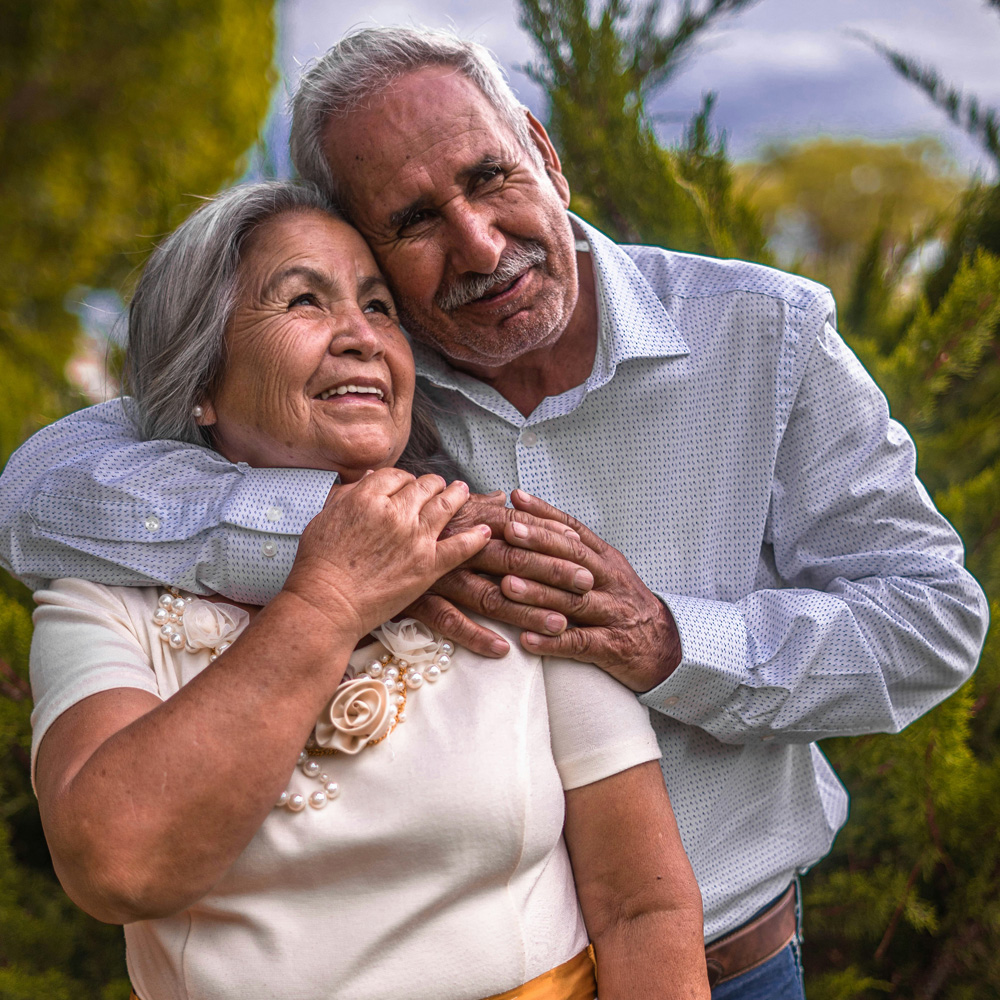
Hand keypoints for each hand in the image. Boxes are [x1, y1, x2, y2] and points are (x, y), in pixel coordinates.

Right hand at [283, 470, 489, 640]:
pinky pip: (461, 546)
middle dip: (433, 484)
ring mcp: (415, 538)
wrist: (326, 603)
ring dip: (457, 496)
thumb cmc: (318, 565)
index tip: (407, 485)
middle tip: (440, 485)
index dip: (404, 479)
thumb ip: (347, 495)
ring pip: (446, 506)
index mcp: (367, 497)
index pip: (396, 476)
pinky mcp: (428, 565)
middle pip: (424, 486)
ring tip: (463, 492)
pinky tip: (484, 531)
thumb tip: (366, 479)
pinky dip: (476, 537)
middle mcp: (395, 512)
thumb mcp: (324, 518)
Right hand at [404, 491, 595, 656]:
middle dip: (553, 574)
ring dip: (526, 611)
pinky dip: (477, 636)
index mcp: (463, 521)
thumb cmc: (395, 527)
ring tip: (560, 625)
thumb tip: (502, 497)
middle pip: (513, 560)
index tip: (581, 552)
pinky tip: (504, 649)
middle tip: (586, 587)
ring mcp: (436, 574)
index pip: (517, 529)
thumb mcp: (436, 508)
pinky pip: (451, 622)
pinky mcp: (418, 600)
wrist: (342, 554)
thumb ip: (473, 506)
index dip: (550, 539)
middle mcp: (453, 545)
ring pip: (490, 594)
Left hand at [500, 490, 681, 691]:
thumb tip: (537, 524)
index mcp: (607, 560)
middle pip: (574, 559)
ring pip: (573, 601)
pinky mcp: (611, 646)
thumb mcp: (608, 572)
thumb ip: (577, 552)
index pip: (574, 531)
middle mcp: (610, 582)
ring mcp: (612, 614)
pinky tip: (526, 639)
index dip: (546, 514)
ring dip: (538, 593)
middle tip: (509, 531)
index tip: (517, 500)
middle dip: (539, 544)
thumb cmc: (624, 605)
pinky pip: (579, 643)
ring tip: (506, 585)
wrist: (665, 646)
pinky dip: (552, 642)